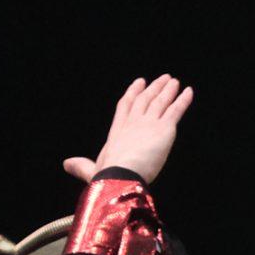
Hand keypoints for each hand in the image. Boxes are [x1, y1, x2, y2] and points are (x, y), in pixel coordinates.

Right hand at [64, 74, 194, 184]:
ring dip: (168, 90)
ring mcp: (148, 123)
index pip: (125, 107)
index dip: (133, 94)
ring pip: (159, 102)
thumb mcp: (92, 170)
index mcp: (117, 132)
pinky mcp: (164, 129)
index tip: (139, 83)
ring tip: (174, 81)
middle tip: (161, 79)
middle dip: (152, 89)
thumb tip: (66, 164)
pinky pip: (175, 110)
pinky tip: (189, 91)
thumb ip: (81, 166)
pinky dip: (183, 100)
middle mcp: (133, 123)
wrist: (119, 174)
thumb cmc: (106, 176)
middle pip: (144, 100)